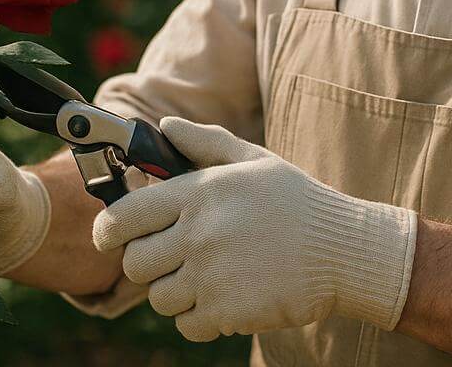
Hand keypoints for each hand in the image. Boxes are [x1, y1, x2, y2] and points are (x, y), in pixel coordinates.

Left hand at [91, 116, 417, 341]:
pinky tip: (228, 297)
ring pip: (159, 297)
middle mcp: (199, 233)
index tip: (111, 236)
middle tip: (174, 258)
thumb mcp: (253, 160)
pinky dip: (201, 318)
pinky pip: (187, 324)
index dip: (109, 229)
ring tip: (209, 278)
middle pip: (135, 263)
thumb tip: (165, 126)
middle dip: (148, 264)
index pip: (125, 215)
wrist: (343, 250)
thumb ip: (204, 142)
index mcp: (200, 193)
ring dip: (176, 292)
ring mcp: (211, 275)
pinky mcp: (226, 312)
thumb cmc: (296, 202)